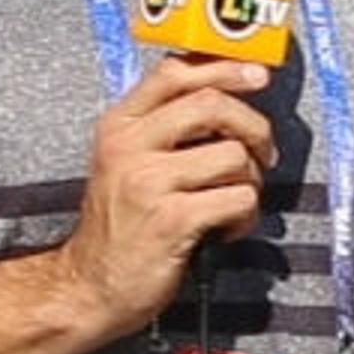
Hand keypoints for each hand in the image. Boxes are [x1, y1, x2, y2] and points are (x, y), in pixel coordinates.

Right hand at [58, 57, 275, 334]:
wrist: (90, 286)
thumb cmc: (119, 225)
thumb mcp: (125, 162)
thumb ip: (163, 127)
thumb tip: (221, 94)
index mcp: (119, 126)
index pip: (174, 73)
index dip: (223, 68)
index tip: (256, 74)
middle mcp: (129, 147)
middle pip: (211, 104)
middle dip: (253, 126)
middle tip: (263, 152)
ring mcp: (149, 183)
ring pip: (233, 155)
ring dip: (249, 182)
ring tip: (231, 203)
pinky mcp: (172, 221)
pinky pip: (238, 199)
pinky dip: (245, 216)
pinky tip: (226, 228)